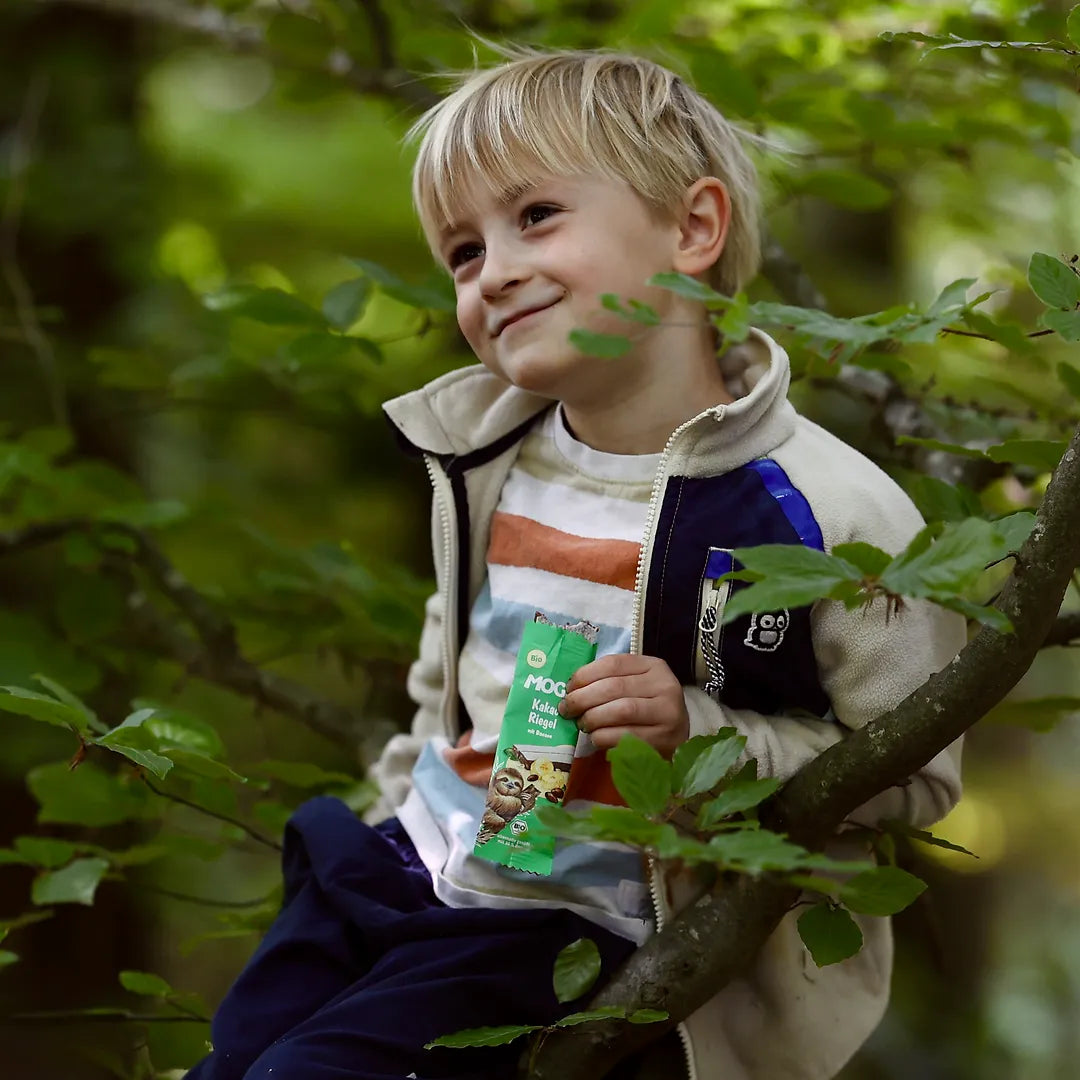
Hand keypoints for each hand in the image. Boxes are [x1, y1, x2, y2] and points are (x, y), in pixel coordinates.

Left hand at [558, 654, 688, 759]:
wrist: (677, 739)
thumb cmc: (647, 709)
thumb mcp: (635, 686)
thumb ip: (608, 681)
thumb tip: (570, 689)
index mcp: (654, 666)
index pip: (612, 664)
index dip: (584, 675)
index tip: (568, 688)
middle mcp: (664, 686)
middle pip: (614, 687)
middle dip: (583, 699)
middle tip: (567, 709)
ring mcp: (667, 713)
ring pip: (620, 711)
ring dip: (593, 718)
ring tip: (582, 724)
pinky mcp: (663, 739)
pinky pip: (624, 736)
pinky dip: (603, 737)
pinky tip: (596, 738)